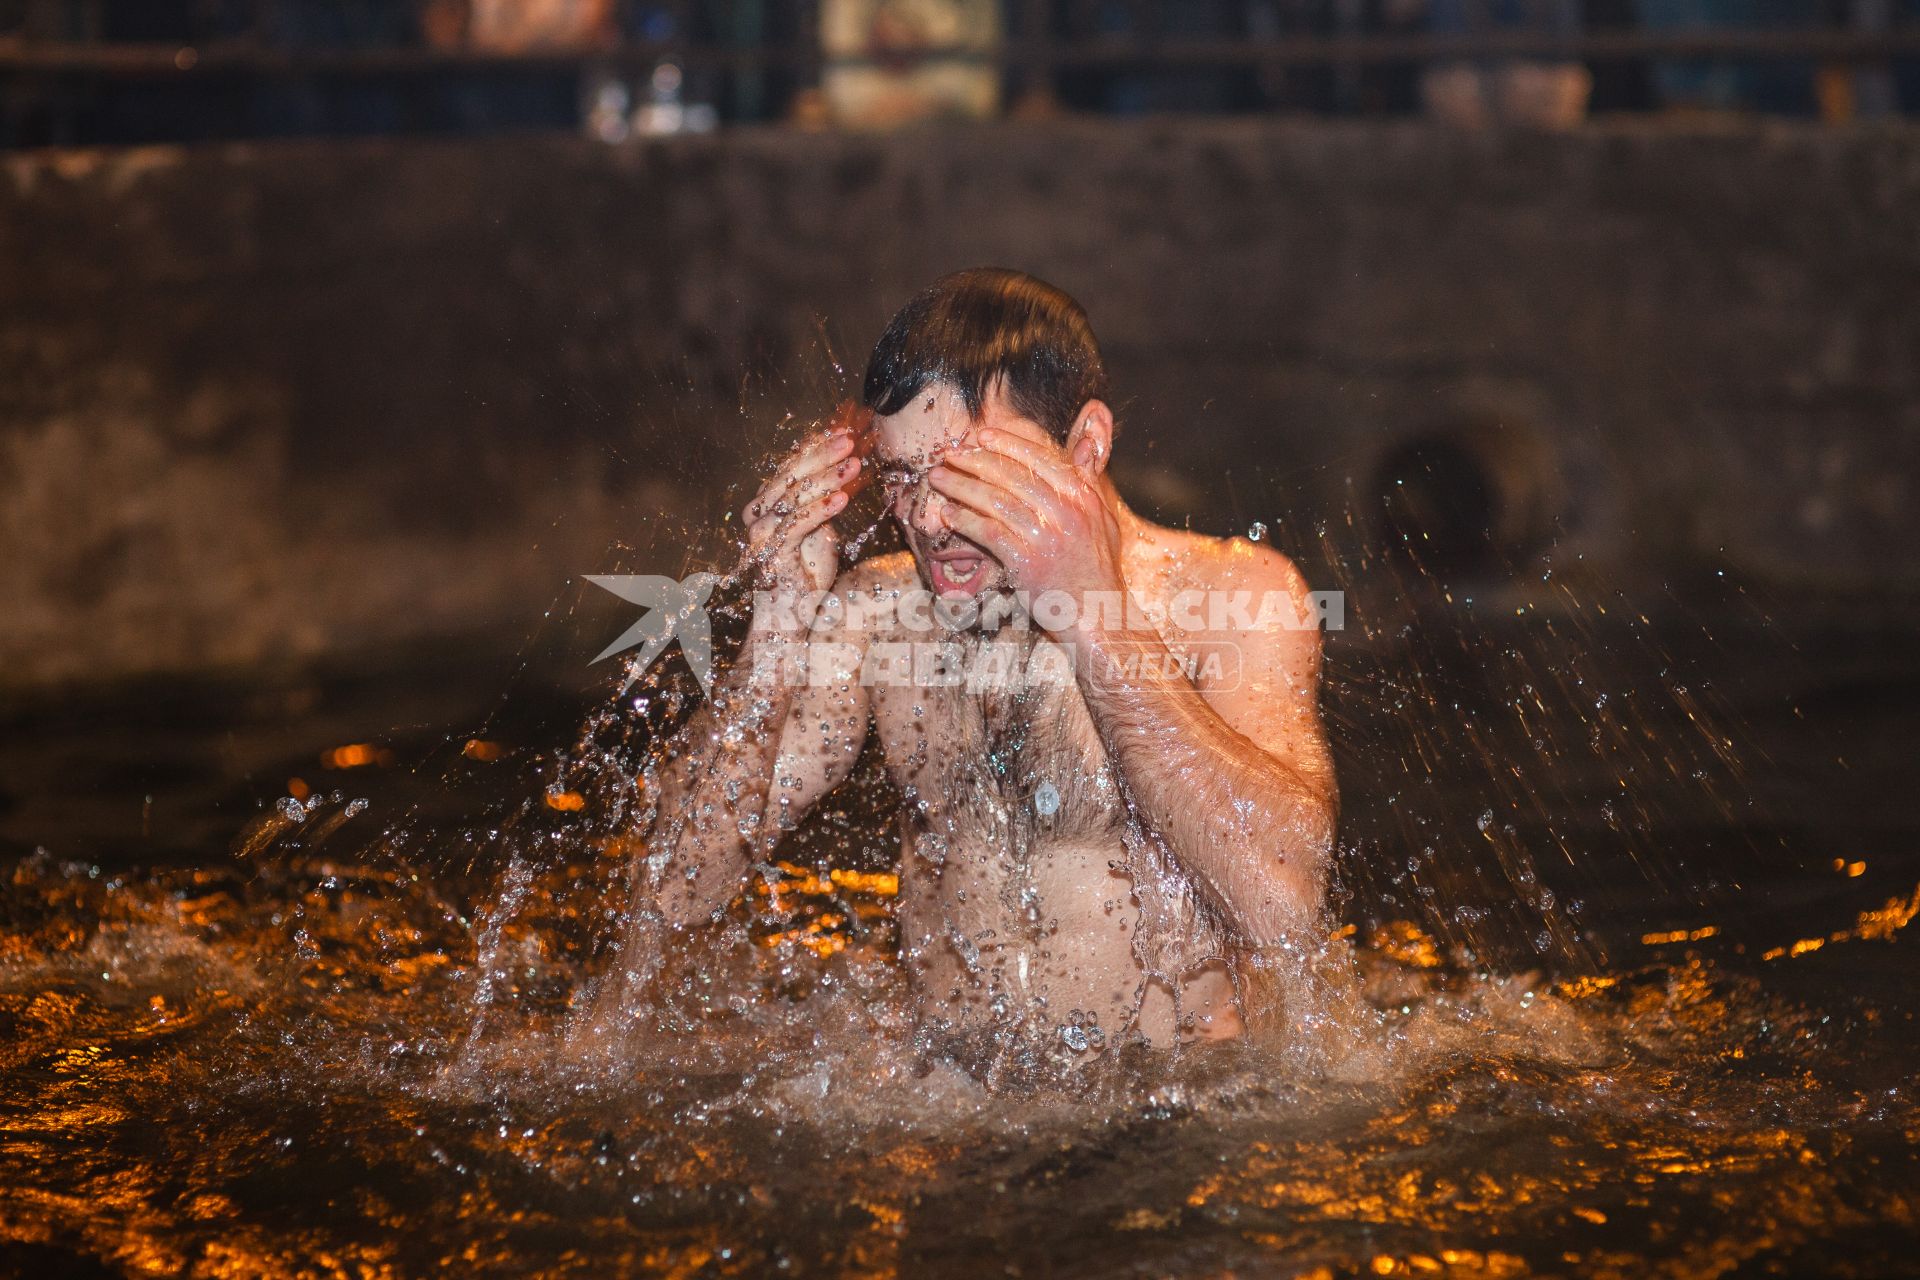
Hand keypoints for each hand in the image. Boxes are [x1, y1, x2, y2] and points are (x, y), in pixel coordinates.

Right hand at [742, 401, 870, 598]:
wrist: (792, 611)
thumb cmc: (808, 567)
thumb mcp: (822, 523)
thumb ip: (827, 493)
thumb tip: (850, 458)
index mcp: (768, 499)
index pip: (792, 464)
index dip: (818, 446)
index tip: (846, 429)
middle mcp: (759, 512)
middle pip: (791, 475)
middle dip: (823, 455)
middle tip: (850, 440)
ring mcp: (761, 532)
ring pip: (795, 496)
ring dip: (827, 479)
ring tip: (854, 465)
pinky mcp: (771, 552)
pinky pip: (797, 525)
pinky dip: (820, 510)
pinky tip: (842, 499)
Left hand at [927, 428, 1125, 620]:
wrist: (1096, 613)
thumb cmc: (1096, 566)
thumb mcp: (1103, 515)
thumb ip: (1089, 475)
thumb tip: (1088, 432)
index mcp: (1082, 496)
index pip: (1038, 459)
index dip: (1006, 444)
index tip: (981, 437)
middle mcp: (1064, 512)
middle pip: (1010, 476)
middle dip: (974, 461)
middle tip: (949, 454)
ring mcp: (1044, 538)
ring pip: (994, 501)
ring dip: (961, 487)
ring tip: (938, 479)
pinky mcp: (1025, 563)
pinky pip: (987, 534)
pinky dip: (965, 521)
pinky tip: (949, 515)